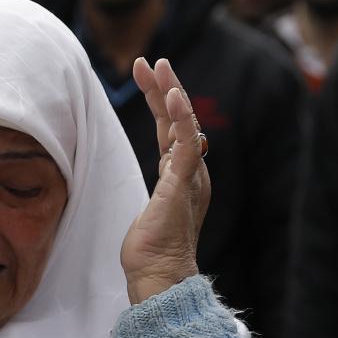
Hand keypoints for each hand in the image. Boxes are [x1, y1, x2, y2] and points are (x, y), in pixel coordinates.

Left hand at [120, 57, 211, 303]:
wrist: (159, 275)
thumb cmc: (152, 248)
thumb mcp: (154, 205)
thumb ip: (161, 184)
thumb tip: (160, 170)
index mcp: (184, 175)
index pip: (173, 128)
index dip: (162, 100)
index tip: (145, 75)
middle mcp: (192, 172)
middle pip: (181, 120)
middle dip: (167, 88)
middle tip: (153, 62)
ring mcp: (190, 177)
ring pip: (184, 126)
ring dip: (172, 94)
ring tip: (159, 68)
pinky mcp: (183, 185)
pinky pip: (186, 145)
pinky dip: (181, 120)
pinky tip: (174, 98)